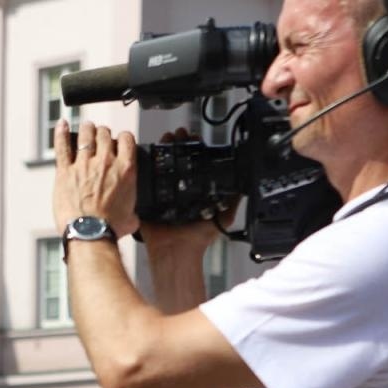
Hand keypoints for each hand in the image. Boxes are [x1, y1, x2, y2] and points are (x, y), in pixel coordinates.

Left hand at [52, 119, 138, 236]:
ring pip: (86, 134)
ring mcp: (84, 165)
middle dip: (103, 133)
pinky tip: (60, 124)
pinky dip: (60, 133)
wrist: (90, 234)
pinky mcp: (65, 172)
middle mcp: (105, 162)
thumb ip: (132, 211)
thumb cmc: (109, 228)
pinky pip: (62, 146)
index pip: (127, 139)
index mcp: (125, 170)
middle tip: (101, 137)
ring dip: (87, 129)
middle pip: (105, 134)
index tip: (120, 141)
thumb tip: (133, 218)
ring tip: (86, 129)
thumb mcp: (131, 217)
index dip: (123, 138)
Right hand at [139, 127, 236, 260]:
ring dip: (162, 151)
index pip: (192, 164)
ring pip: (159, 167)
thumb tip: (244, 186)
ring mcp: (160, 196)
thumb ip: (232, 201)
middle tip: (178, 133)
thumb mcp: (223, 217)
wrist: (178, 252)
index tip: (193, 137)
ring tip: (166, 138)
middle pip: (174, 161)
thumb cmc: (198, 240)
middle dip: (176, 144)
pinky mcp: (147, 202)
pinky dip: (144, 169)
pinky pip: (143, 183)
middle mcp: (176, 192)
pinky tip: (149, 155)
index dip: (193, 149)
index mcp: (192, 193)